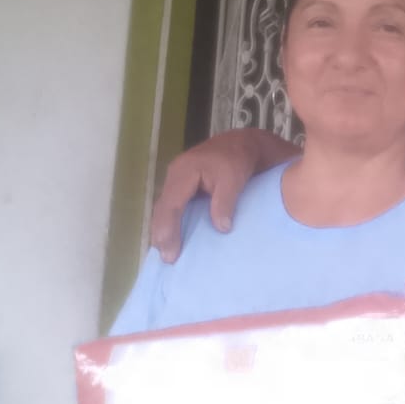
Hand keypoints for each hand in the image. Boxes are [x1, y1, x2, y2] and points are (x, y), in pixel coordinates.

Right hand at [149, 131, 264, 261]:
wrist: (242, 144)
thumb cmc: (237, 159)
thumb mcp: (234, 178)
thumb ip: (225, 202)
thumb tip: (221, 228)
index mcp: (184, 172)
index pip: (171, 205)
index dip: (169, 230)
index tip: (171, 253)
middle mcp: (174, 175)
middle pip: (163, 208)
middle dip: (162, 234)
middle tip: (166, 259)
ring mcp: (176, 179)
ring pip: (165, 208)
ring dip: (164, 230)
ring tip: (166, 253)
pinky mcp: (182, 185)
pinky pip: (172, 206)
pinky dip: (171, 222)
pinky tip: (173, 238)